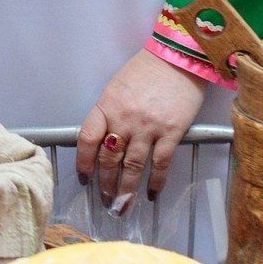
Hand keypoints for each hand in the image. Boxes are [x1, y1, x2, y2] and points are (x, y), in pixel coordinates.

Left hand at [78, 50, 205, 209]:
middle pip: (109, 159)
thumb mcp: (117, 87)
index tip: (84, 178)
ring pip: (132, 167)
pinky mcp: (171, 132)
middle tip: (106, 201)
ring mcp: (147, 127)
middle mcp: (124, 119)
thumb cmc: (147, 69)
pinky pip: (160, 163)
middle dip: (105, 184)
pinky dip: (155, 182)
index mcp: (106, 106)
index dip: (83, 162)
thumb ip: (109, 113)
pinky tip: (152, 194)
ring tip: (122, 206)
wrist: (179, 57)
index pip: (87, 139)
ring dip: (126, 190)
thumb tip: (104, 140)